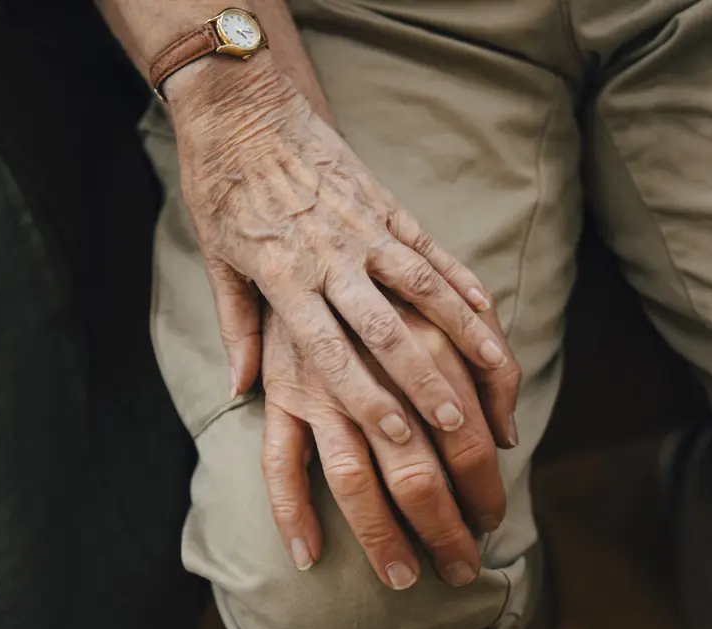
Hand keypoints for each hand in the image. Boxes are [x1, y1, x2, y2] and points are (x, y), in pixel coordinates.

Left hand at [166, 53, 516, 447]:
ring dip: (460, 332)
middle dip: (422, 379)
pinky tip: (487, 309)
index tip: (397, 435)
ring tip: (494, 371)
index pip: (329, 351)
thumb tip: (240, 390)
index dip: (364, 396)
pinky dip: (460, 280)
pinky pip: (431, 248)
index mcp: (284, 278)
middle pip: (384, 328)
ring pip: (422, 287)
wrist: (242, 108)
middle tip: (455, 424)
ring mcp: (363, 228)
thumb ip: (236, 328)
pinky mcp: (385, 203)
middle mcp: (330, 257)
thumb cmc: (223, 189)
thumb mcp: (217, 260)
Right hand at [259, 300, 514, 589]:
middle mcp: (372, 373)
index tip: (492, 521)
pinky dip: (290, 511)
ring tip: (404, 578)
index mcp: (423, 346)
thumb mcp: (460, 311)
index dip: (485, 488)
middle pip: (415, 470)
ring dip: (380, 535)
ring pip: (353, 478)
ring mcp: (321, 388)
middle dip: (444, 528)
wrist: (302, 234)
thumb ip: (493, 362)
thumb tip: (506, 435)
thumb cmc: (389, 281)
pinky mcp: (281, 395)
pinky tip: (306, 557)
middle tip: (462, 568)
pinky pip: (278, 462)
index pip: (466, 437)